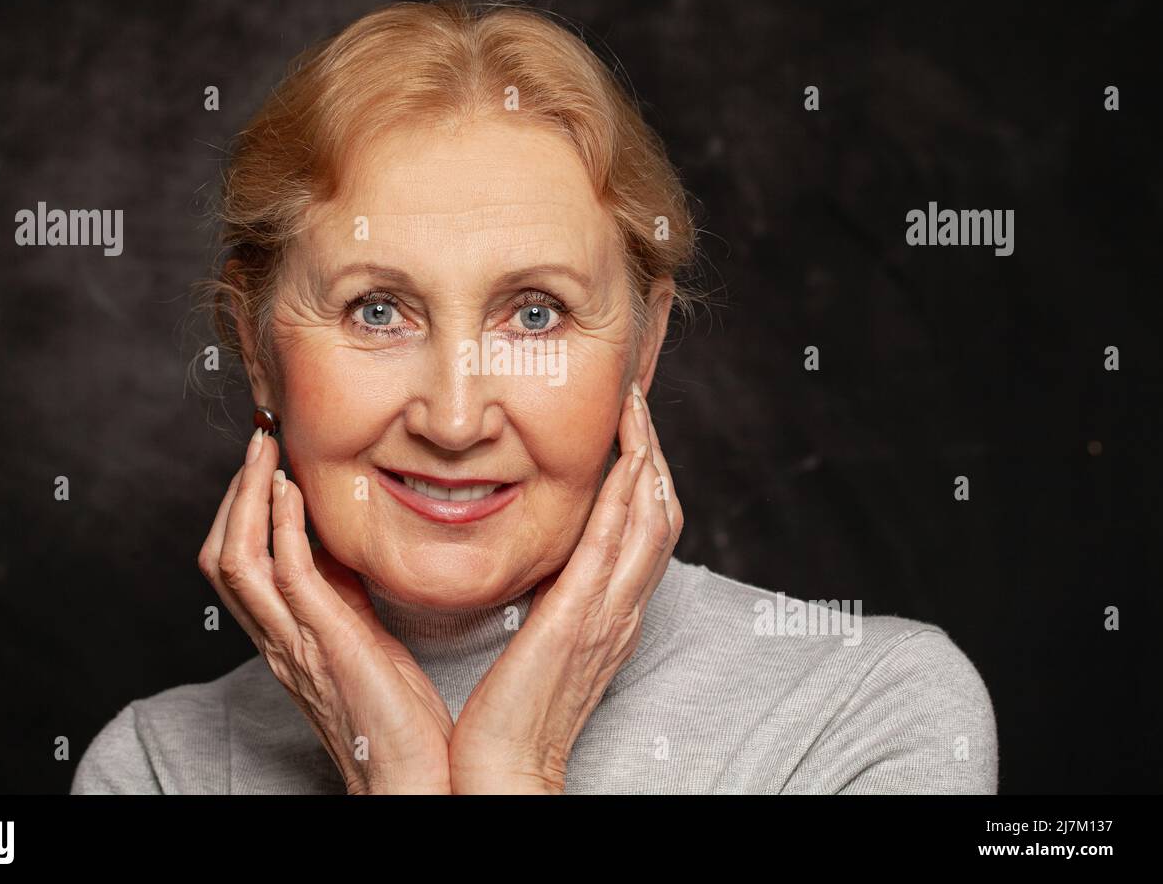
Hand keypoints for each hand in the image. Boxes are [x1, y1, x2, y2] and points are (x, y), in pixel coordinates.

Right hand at [197, 428, 453, 793]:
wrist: (408, 773)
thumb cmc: (394, 713)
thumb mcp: (363, 636)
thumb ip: (343, 594)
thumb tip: (339, 544)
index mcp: (284, 635)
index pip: (237, 564)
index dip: (241, 509)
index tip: (265, 460)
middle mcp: (275, 638)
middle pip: (220, 556)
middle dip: (234, 493)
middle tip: (258, 443)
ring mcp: (293, 641)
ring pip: (237, 560)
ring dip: (248, 497)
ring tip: (266, 450)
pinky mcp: (322, 643)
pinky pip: (285, 576)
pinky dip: (281, 527)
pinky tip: (293, 491)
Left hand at [448, 382, 682, 792]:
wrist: (506, 768)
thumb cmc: (510, 712)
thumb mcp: (538, 642)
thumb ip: (547, 598)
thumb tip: (539, 559)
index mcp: (611, 613)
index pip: (643, 529)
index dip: (644, 474)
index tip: (625, 427)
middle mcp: (622, 608)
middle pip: (661, 514)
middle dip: (654, 451)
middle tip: (636, 400)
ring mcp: (609, 611)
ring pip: (651, 518)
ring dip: (647, 456)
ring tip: (633, 407)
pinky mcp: (582, 617)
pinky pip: (616, 542)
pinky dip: (626, 493)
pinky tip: (624, 455)